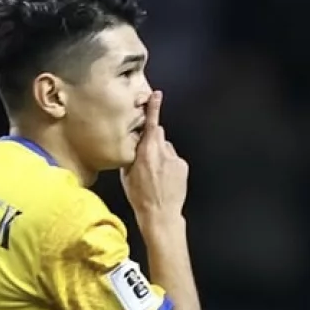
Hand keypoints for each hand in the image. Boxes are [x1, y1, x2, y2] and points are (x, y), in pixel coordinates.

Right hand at [121, 90, 188, 222]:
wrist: (160, 214)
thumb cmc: (140, 196)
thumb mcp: (127, 174)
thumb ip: (132, 154)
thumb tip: (135, 144)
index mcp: (146, 153)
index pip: (151, 125)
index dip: (154, 108)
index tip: (156, 95)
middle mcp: (162, 153)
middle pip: (158, 135)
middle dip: (153, 141)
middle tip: (147, 158)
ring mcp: (174, 159)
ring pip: (166, 148)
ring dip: (161, 155)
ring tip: (156, 175)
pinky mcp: (183, 165)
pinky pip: (174, 159)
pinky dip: (170, 165)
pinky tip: (165, 178)